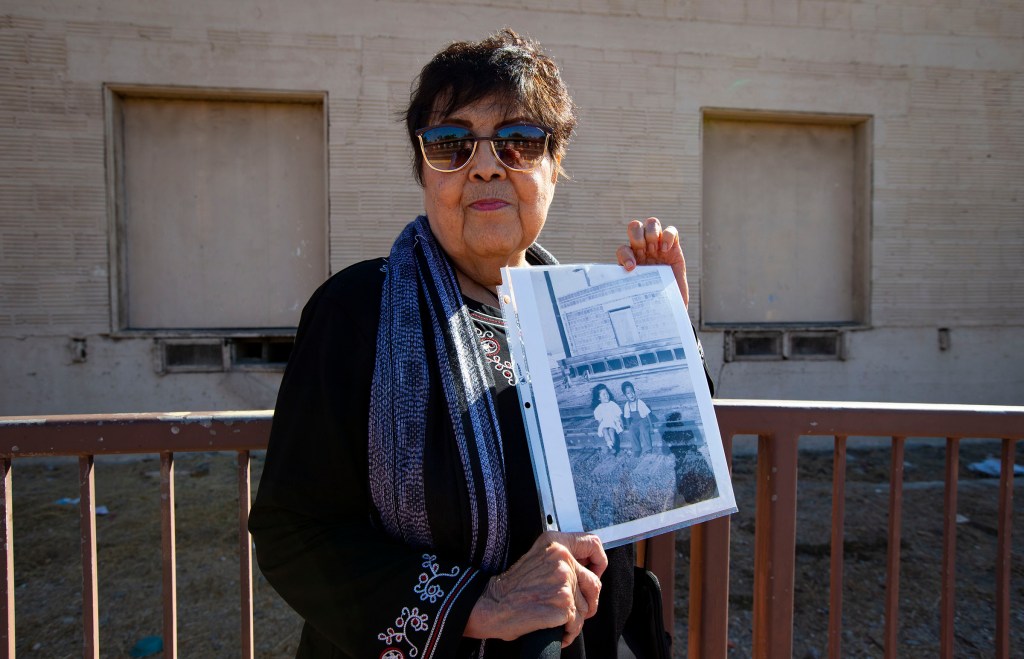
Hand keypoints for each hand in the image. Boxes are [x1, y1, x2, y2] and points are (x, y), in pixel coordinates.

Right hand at [464, 532, 606, 646]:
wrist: (491, 605)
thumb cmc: (513, 587)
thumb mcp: (538, 558)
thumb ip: (562, 557)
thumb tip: (590, 566)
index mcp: (555, 543)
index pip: (593, 543)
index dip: (599, 561)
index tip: (594, 573)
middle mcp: (561, 558)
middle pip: (594, 583)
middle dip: (588, 601)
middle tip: (574, 609)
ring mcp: (563, 581)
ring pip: (586, 607)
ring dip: (575, 619)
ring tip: (556, 619)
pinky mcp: (563, 603)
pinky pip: (577, 622)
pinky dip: (568, 631)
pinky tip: (555, 630)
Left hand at [616, 217, 688, 306]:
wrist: (673, 306)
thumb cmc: (654, 303)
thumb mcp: (639, 296)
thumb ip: (628, 289)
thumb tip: (614, 299)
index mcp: (631, 261)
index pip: (622, 249)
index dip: (625, 255)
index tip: (631, 269)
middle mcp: (643, 250)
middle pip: (635, 227)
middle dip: (638, 236)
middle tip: (645, 251)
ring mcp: (659, 246)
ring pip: (652, 223)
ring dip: (652, 233)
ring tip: (656, 250)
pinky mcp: (674, 247)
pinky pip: (671, 230)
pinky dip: (668, 236)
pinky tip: (667, 249)